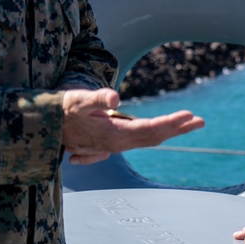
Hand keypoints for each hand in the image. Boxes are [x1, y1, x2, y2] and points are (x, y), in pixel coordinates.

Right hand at [61, 88, 203, 164]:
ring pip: (147, 139)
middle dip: (178, 129)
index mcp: (113, 135)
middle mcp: (116, 144)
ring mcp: (113, 145)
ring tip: (189, 122)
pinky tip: (165, 131)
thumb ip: (97, 98)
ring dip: (169, 130)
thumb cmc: (62, 109)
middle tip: (201, 121)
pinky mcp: (109, 142)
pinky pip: (137, 140)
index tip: (190, 115)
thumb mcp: (78, 100)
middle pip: (154, 137)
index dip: (171, 123)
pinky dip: (154, 134)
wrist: (43, 126)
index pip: (149, 130)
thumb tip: (116, 97)